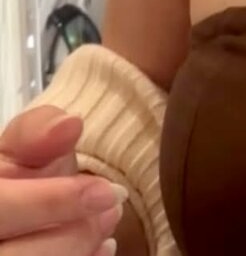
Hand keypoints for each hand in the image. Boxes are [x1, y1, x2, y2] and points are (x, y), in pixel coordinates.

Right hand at [0, 106, 125, 255]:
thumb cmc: (16, 180)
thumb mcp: (21, 149)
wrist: (17, 211)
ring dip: (78, 252)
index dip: (51, 203)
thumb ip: (37, 133)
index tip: (104, 192)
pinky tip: (98, 250)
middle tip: (112, 211)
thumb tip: (70, 124)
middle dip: (73, 236)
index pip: (0, 208)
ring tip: (107, 224)